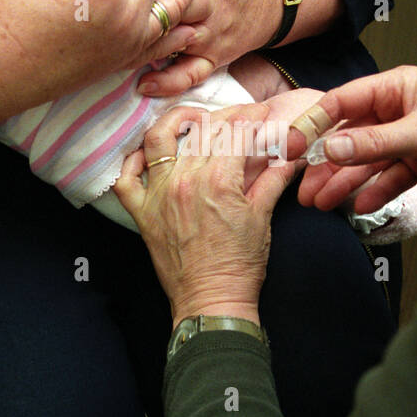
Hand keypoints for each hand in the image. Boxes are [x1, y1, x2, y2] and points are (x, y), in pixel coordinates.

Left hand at [114, 102, 298, 325]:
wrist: (212, 301)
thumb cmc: (240, 266)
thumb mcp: (263, 216)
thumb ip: (274, 178)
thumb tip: (290, 153)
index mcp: (218, 180)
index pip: (235, 132)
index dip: (252, 118)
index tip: (261, 115)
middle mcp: (184, 180)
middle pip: (203, 130)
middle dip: (226, 116)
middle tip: (241, 115)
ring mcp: (159, 195)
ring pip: (160, 140)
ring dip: (175, 121)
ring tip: (192, 119)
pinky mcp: (142, 213)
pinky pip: (127, 178)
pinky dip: (133, 160)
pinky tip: (147, 152)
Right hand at [287, 65, 416, 213]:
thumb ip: (374, 142)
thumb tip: (331, 148)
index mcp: (396, 87)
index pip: (341, 102)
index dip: (311, 125)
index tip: (288, 147)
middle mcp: (398, 110)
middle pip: (349, 136)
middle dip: (324, 163)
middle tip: (303, 187)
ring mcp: (408, 138)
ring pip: (366, 161)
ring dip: (344, 182)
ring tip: (321, 203)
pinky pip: (388, 178)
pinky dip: (375, 192)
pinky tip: (359, 206)